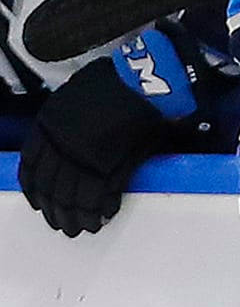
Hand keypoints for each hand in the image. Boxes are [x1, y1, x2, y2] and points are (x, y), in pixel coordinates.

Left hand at [19, 24, 204, 235]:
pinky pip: (101, 193)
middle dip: (57, 211)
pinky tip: (105, 215)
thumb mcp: (74, 97)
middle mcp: (60, 146)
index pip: (31, 169)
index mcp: (48, 128)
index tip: (40, 204)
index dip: (35, 190)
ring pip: (73, 196)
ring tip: (84, 227)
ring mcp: (84, 156)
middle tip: (64, 225)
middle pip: (51, 188)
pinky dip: (101, 208)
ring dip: (77, 216)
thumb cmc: (113, 83)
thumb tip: (60, 143)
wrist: (141, 78)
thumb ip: (64, 124)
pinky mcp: (110, 164)